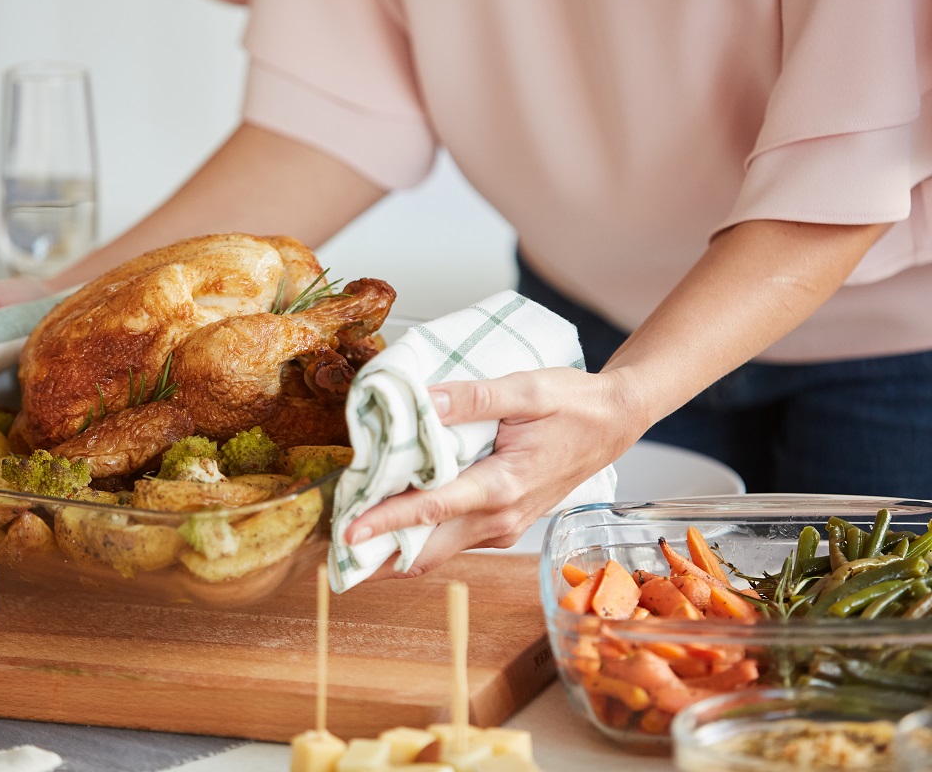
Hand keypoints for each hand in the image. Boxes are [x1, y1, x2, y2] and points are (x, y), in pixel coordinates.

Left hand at [344, 366, 647, 579]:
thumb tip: (423, 401)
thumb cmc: (575, 405)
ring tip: (346, 535)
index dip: (384, 523)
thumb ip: (474, 398)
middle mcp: (499, 519)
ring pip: (436, 551)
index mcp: (502, 488)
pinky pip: (451, 541)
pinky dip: (417, 538)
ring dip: (393, 549)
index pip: (430, 510)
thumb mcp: (528, 389)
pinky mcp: (501, 525)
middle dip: (375, 555)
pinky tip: (390, 520)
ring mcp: (502, 528)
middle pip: (425, 552)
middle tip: (328, 548)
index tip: (346, 533)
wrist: (616, 422)